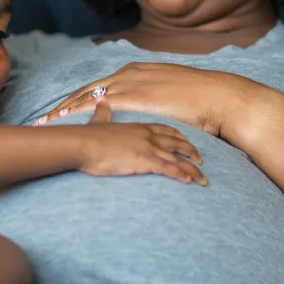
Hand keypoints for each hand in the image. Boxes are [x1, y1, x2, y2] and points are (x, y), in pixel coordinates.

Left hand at [35, 63, 248, 137]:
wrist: (218, 97)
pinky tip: (65, 121)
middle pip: (87, 90)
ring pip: (86, 96)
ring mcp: (129, 83)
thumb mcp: (170, 93)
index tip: (63, 109)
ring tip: (47, 122)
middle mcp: (127, 74)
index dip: (80, 98)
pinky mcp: (133, 97)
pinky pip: (97, 105)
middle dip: (65, 104)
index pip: (99, 86)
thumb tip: (148, 109)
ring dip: (65, 110)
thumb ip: (154, 98)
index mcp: (135, 71)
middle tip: (46, 117)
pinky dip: (78, 112)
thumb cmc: (200, 100)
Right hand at [79, 96, 205, 184]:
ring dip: (193, 169)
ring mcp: (148, 147)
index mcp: (138, 126)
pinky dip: (182, 175)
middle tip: (202, 161)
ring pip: (178, 158)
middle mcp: (147, 135)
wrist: (81, 143)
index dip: (178, 136)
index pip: (165, 129)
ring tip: (202, 180)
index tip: (187, 142)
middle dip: (192, 152)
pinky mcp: (145, 160)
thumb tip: (101, 102)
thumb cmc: (87, 136)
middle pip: (177, 143)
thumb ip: (103, 112)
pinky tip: (189, 181)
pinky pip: (169, 168)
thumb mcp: (98, 121)